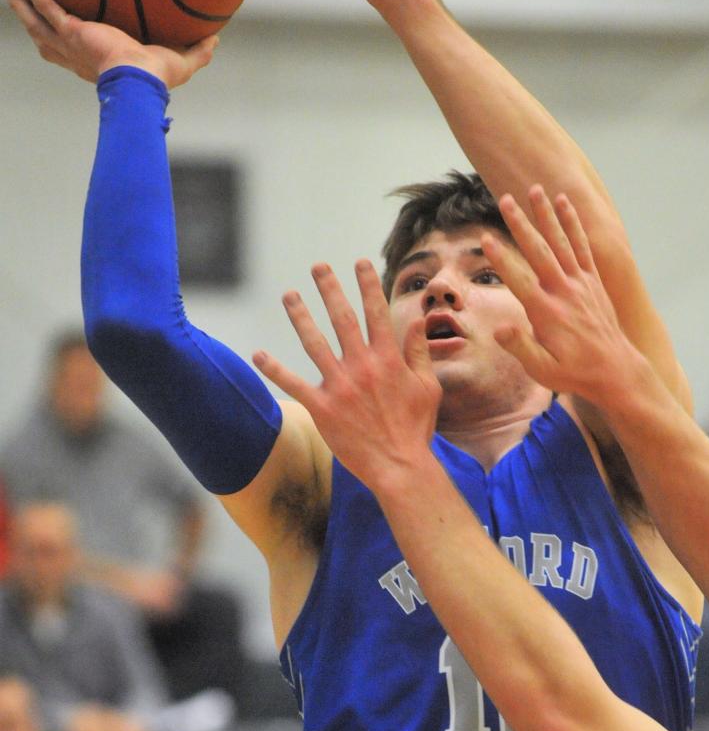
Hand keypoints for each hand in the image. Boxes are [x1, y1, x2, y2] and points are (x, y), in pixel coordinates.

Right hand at [2, 0, 218, 86]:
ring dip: (19, 2)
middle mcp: (77, 55)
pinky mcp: (70, 30)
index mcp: (95, 64)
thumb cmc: (158, 79)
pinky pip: (45, 3)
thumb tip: (216, 38)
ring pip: (34, 20)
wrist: (140, 81)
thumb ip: (197, 50)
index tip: (67, 30)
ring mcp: (69, 42)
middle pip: (44, 37)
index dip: (67, 43)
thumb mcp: (182, 62)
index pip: (76, 53)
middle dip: (31, 20)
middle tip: (21, 2)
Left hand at [253, 258, 441, 491]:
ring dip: (300, 316)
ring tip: (289, 295)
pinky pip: (293, 384)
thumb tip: (418, 320)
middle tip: (318, 267)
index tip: (359, 263)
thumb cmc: (416, 428)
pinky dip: (274, 369)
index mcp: (388, 359)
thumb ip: (419, 352)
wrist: (400, 467)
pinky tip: (258, 355)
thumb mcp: (428, 387)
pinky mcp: (323, 408)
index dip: (368, 284)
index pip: (376, 312)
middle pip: (342, 319)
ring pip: (314, 343)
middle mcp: (362, 366)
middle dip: (330, 289)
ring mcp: (340, 386)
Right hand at [482, 186, 647, 410]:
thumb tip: (499, 330)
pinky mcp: (593, 281)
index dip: (501, 258)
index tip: (485, 238)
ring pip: (561, 242)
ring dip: (547, 214)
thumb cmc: (575, 373)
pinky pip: (582, 246)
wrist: (615, 370)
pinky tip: (565, 204)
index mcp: (547, 313)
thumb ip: (521, 348)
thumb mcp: (543, 371)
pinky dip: (573, 224)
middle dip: (520, 224)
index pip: (519, 279)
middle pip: (539, 251)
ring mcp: (580, 283)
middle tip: (504, 199)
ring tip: (535, 189)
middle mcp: (564, 292)